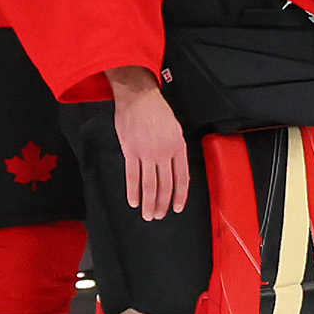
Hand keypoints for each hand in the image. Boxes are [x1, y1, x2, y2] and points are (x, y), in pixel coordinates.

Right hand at [106, 64, 190, 221]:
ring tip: (147, 215)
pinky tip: (133, 201)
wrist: (138, 97)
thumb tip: (175, 168)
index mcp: (178, 147)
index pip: (182, 177)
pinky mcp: (130, 151)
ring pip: (149, 185)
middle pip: (165, 185)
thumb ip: (175, 149)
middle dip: (163, 204)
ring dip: (149, 203)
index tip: (177, 207)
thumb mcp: (175, 128)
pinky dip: (132, 191)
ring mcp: (146, 153)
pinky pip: (132, 176)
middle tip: (160, 216)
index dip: (180, 195)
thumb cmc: (157, 110)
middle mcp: (164, 153)